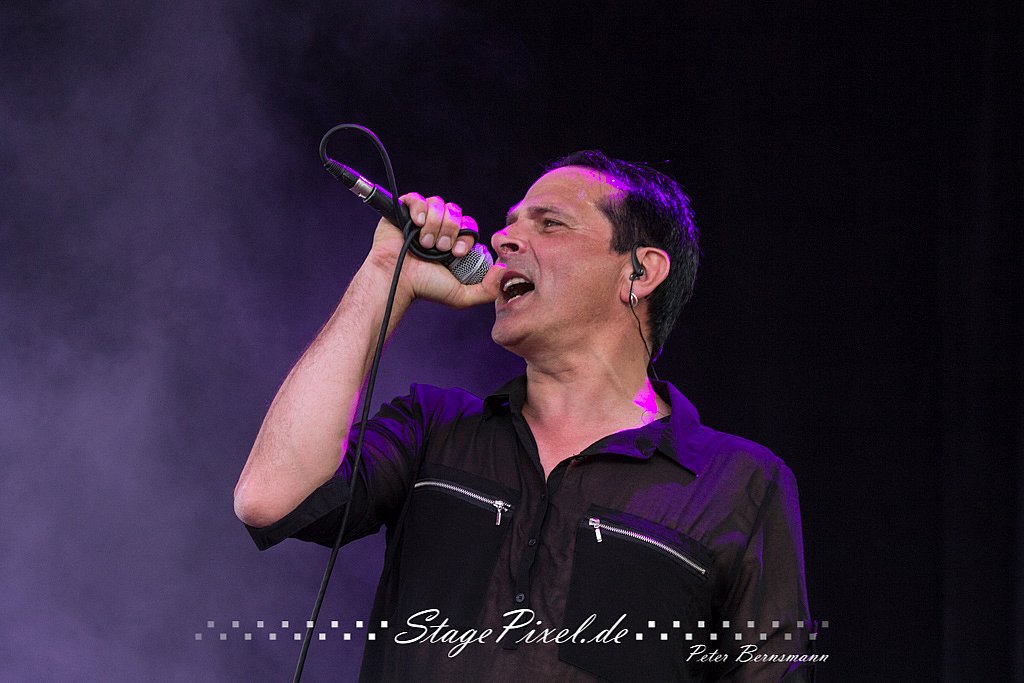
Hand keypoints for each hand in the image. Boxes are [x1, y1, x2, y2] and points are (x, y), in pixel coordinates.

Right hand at [367, 192, 502, 308]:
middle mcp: (438, 228)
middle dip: (451, 230)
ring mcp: (420, 218)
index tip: (457, 253)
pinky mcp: (402, 211)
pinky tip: (416, 224)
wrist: (396, 281)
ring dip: (434, 224)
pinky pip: (417, 198)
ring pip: (438, 204)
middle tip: (441, 248)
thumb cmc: (424, 288)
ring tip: (425, 243)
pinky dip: (419, 208)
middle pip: (455, 212)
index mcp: (452, 242)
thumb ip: (487, 290)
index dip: (466, 236)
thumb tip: (503, 268)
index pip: (468, 226)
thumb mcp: (461, 296)